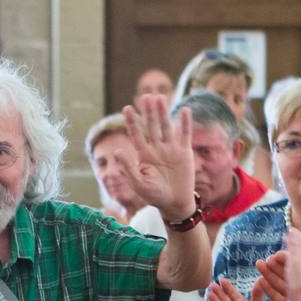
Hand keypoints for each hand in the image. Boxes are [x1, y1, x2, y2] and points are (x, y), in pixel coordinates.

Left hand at [118, 94, 195, 218]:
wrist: (174, 204)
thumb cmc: (154, 196)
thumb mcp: (138, 183)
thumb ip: (128, 167)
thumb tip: (116, 151)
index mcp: (144, 155)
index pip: (137, 134)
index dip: (132, 122)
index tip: (127, 108)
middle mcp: (157, 149)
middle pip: (152, 126)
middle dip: (148, 112)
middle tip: (145, 96)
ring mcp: (171, 149)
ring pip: (166, 127)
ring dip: (163, 113)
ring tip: (159, 98)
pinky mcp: (184, 153)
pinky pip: (184, 135)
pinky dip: (184, 123)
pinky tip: (184, 110)